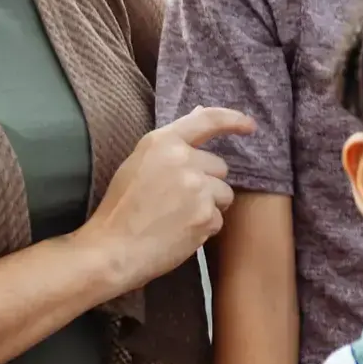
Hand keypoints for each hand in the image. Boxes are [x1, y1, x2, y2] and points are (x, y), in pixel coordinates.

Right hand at [77, 108, 253, 288]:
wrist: (113, 250)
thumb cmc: (121, 207)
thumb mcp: (139, 163)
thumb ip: (173, 141)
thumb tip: (200, 114)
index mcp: (163, 142)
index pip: (208, 120)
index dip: (233, 120)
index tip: (249, 126)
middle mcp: (183, 160)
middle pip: (220, 167)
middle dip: (208, 182)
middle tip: (178, 200)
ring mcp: (197, 188)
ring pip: (224, 194)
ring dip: (209, 206)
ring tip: (178, 217)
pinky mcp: (206, 216)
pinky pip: (218, 220)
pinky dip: (204, 228)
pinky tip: (179, 233)